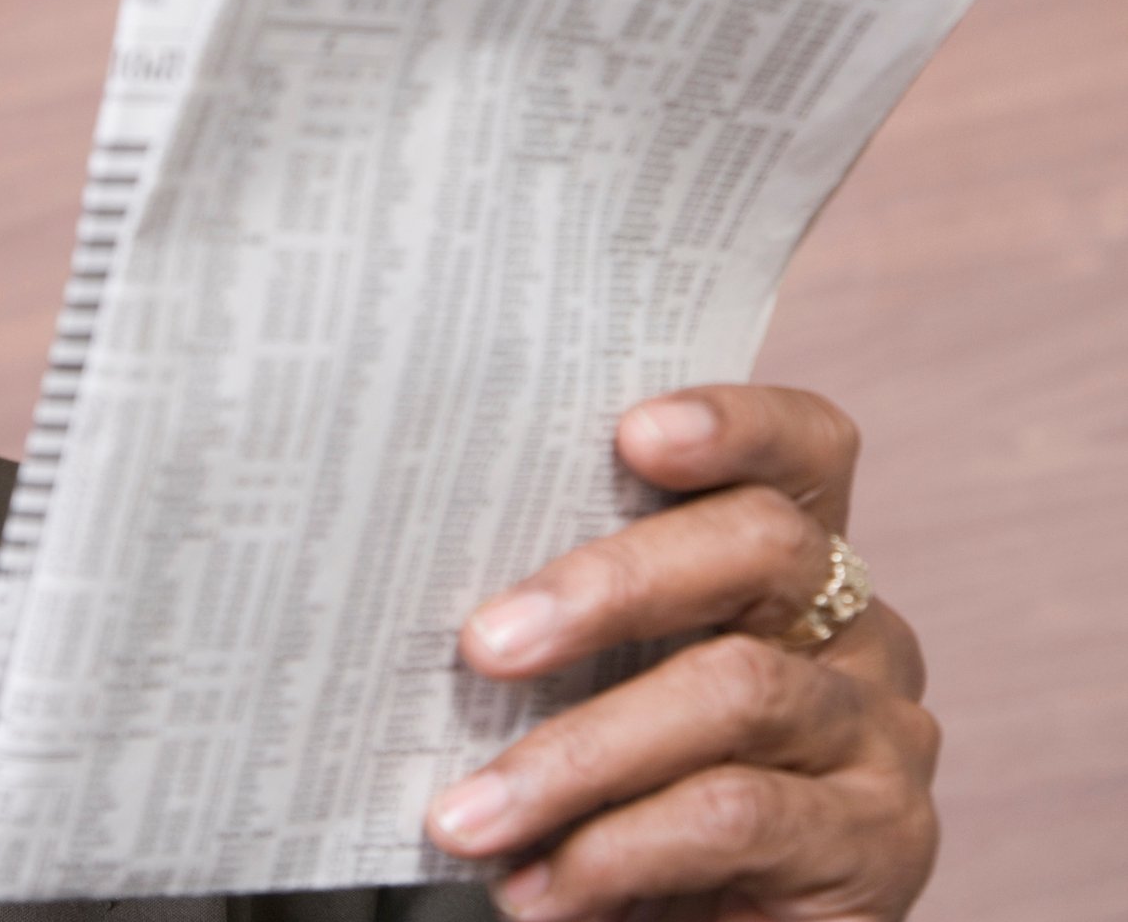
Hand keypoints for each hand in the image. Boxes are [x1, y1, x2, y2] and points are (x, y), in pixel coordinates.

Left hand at [425, 386, 939, 921]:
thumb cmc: (625, 798)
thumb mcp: (591, 692)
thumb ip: (557, 628)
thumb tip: (419, 570)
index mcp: (787, 566)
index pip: (801, 451)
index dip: (734, 424)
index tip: (632, 430)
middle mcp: (856, 631)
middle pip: (761, 547)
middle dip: (606, 587)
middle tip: (481, 643)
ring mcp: (879, 736)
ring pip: (736, 690)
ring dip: (574, 757)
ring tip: (466, 818)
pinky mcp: (880, 846)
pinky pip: (737, 815)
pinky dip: (619, 849)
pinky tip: (542, 890)